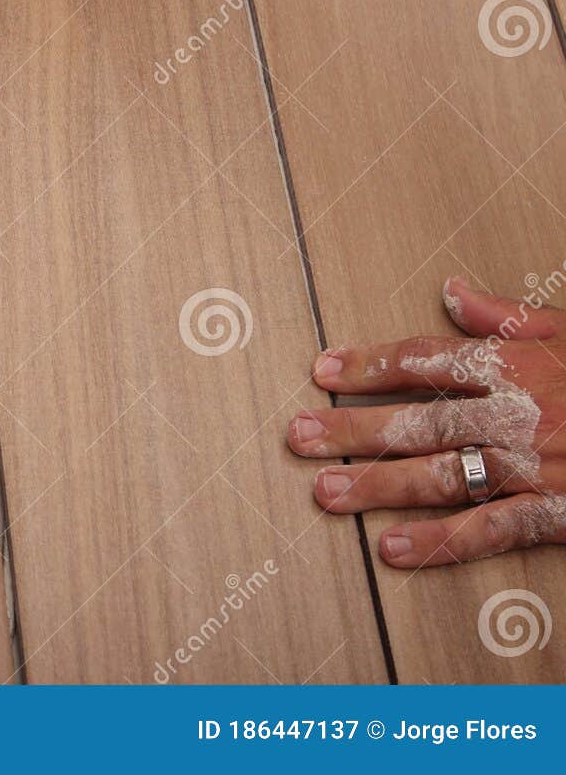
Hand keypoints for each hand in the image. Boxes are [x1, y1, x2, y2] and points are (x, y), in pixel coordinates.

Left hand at [288, 277, 565, 566]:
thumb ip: (508, 315)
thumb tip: (451, 289)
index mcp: (518, 364)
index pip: (426, 359)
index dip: (369, 364)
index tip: (322, 370)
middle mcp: (517, 414)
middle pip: (418, 420)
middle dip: (352, 428)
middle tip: (297, 435)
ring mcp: (535, 466)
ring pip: (441, 476)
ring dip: (378, 485)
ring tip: (324, 491)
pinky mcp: (558, 512)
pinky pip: (490, 530)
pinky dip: (440, 542)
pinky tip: (392, 549)